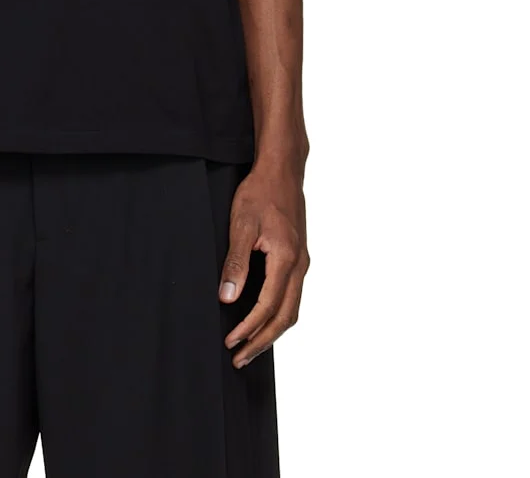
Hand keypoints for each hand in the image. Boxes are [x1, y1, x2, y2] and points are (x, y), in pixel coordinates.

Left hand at [218, 160, 308, 367]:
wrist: (282, 170)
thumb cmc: (260, 192)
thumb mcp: (241, 224)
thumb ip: (236, 262)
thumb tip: (227, 297)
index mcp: (287, 259)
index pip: (268, 306)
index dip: (249, 328)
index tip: (231, 342)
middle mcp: (300, 265)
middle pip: (286, 316)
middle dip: (262, 340)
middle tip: (240, 359)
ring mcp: (303, 262)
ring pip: (292, 309)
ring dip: (272, 331)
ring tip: (250, 346)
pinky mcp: (299, 257)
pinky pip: (293, 295)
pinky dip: (279, 314)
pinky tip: (263, 318)